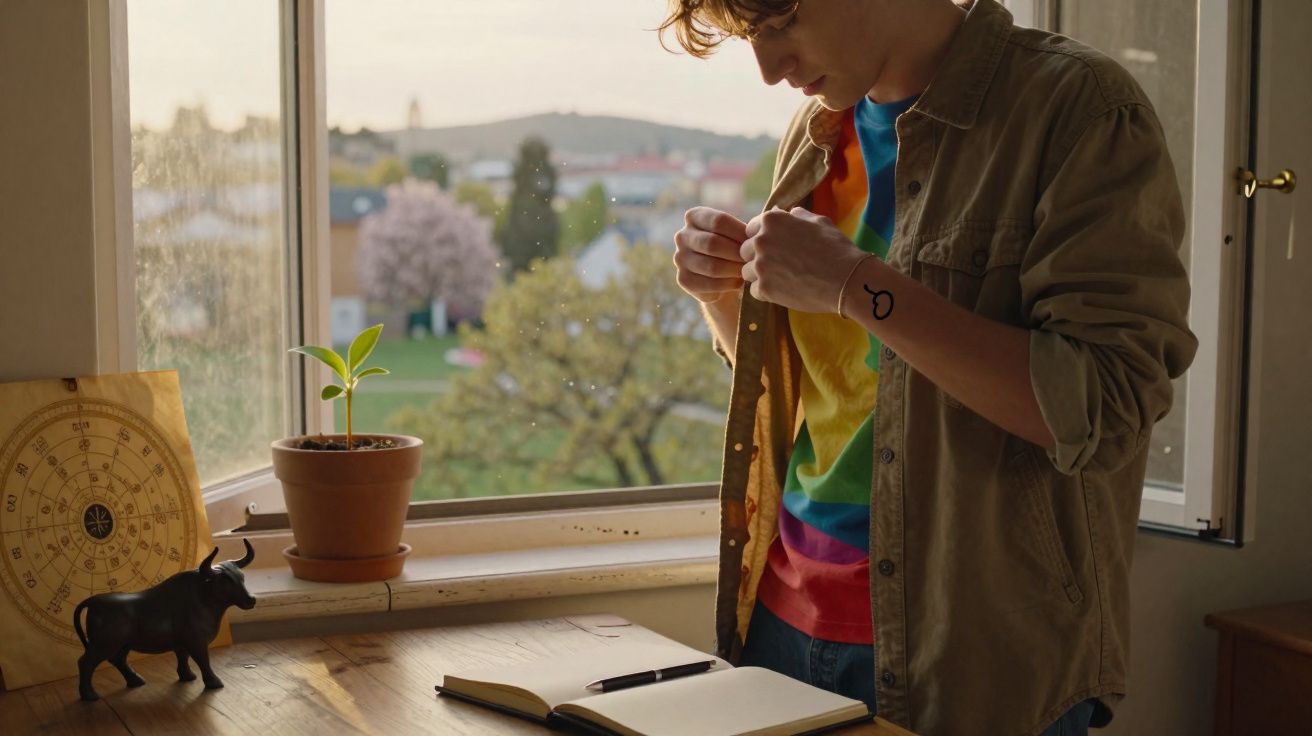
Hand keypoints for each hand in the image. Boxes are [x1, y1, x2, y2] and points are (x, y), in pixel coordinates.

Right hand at [673, 207, 747, 303]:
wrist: (722, 277)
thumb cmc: (735, 248)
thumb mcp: (740, 232)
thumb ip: (752, 223)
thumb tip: (777, 210)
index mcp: (694, 216)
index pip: (718, 221)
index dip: (740, 232)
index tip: (756, 241)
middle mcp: (682, 235)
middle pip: (712, 244)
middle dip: (737, 254)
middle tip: (753, 260)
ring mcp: (679, 258)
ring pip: (711, 266)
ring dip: (734, 270)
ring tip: (748, 271)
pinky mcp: (683, 279)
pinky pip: (708, 284)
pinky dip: (727, 284)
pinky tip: (738, 283)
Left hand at [740, 207, 868, 313]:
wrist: (847, 279)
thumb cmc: (836, 248)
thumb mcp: (819, 222)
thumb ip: (797, 216)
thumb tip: (788, 212)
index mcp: (771, 220)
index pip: (750, 229)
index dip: (762, 240)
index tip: (776, 248)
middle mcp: (761, 240)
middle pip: (744, 251)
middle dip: (758, 258)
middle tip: (779, 266)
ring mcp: (760, 265)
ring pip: (747, 272)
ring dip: (760, 276)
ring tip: (783, 279)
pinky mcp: (764, 288)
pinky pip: (754, 291)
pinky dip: (766, 293)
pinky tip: (785, 291)